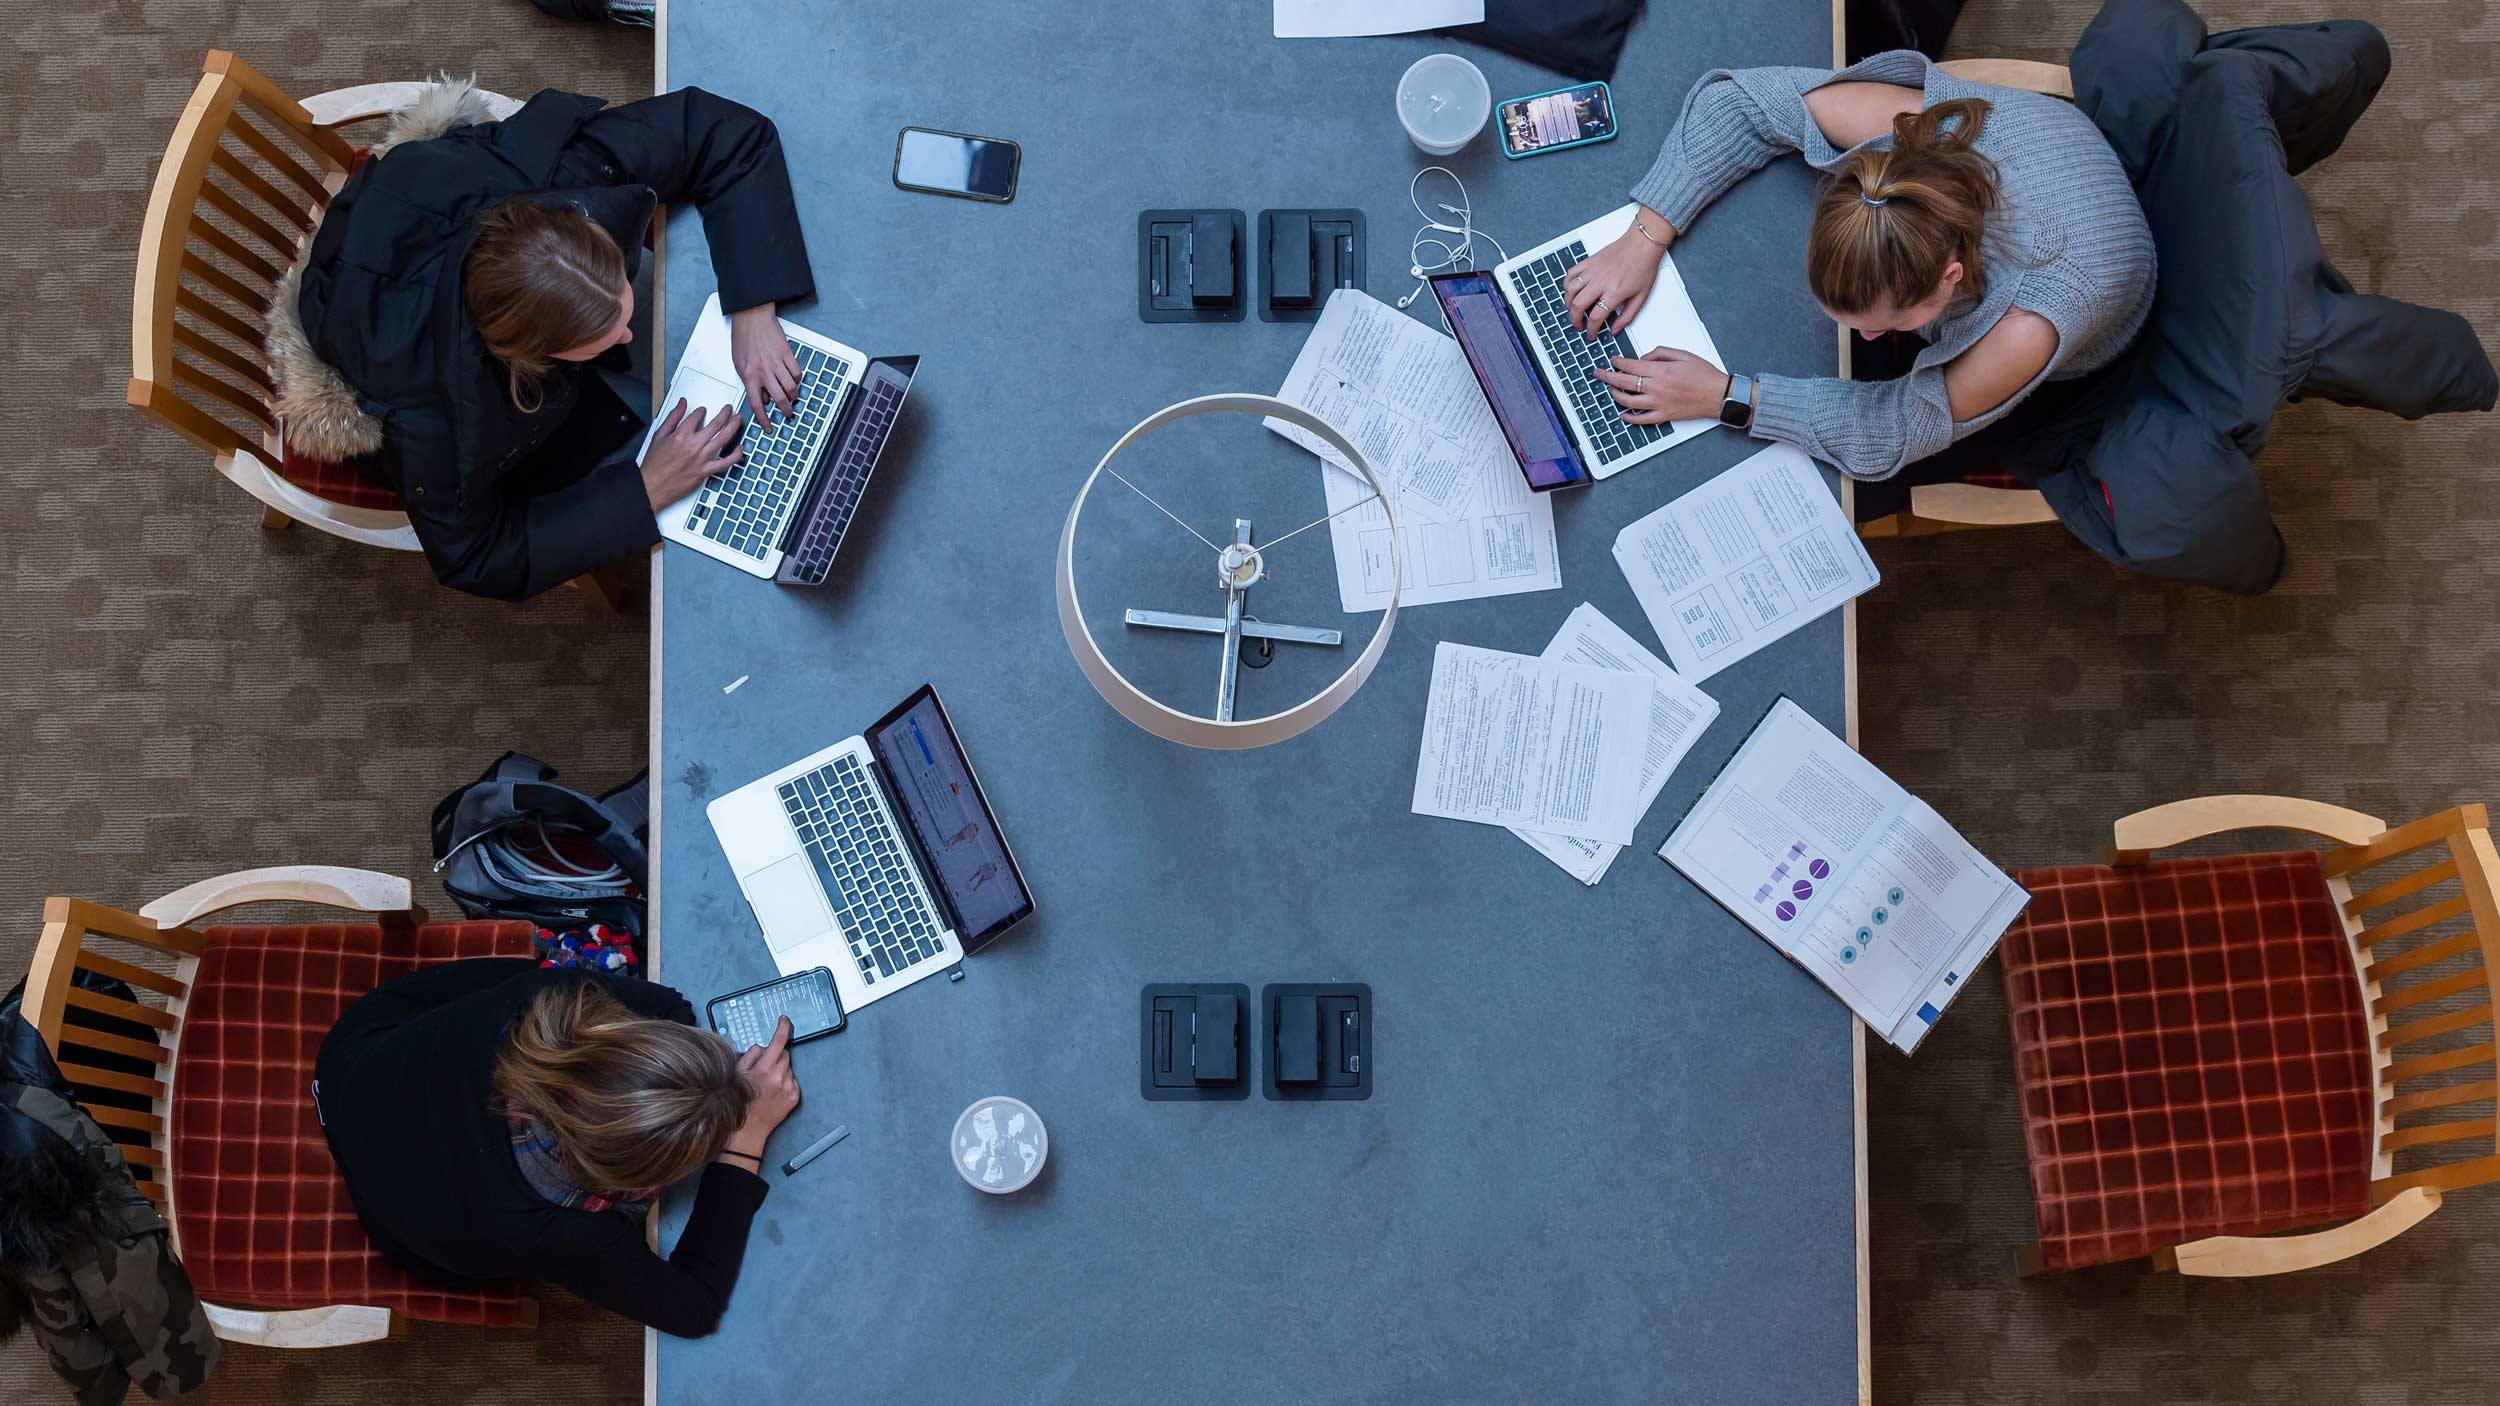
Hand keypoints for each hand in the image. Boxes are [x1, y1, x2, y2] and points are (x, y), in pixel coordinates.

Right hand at [641, 398, 742, 510]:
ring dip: (733, 426)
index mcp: (681, 435)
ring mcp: (701, 458)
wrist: (653, 486)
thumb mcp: (659, 435)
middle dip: (725, 413)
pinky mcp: (705, 471)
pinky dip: (735, 455)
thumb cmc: (654, 464)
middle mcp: (693, 445)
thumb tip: (682, 404)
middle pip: (716, 424)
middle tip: (729, 409)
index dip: (702, 411)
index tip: (704, 410)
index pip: (697, 416)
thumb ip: (672, 417)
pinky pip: (725, 463)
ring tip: (738, 419)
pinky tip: (740, 449)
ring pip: (723, 439)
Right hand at [723, 1017, 799, 1159]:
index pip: (778, 1041)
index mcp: (765, 1068)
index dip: (783, 1028)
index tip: (784, 1020)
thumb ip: (751, 1055)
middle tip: (764, 1069)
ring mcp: (789, 1087)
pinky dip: (785, 1082)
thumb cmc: (740, 1101)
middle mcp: (780, 1076)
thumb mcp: (737, 1074)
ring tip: (767, 1085)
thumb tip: (763, 1047)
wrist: (748, 1129)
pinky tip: (773, 1093)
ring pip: (789, 1068)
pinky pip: (792, 1081)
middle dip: (776, 1057)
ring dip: (780, 1071)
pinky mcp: (795, 1097)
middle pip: (785, 1054)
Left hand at [728, 303, 799, 431]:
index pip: (757, 404)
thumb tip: (763, 395)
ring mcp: (777, 363)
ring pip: (791, 388)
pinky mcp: (787, 354)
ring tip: (792, 397)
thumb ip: (750, 381)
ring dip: (793, 396)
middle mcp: (764, 371)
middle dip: (786, 411)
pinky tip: (794, 379)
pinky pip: (797, 373)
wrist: (752, 317)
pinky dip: (797, 379)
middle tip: (788, 414)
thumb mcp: (739, 363)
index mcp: (749, 375)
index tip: (769, 427)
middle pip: (779, 399)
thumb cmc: (743, 338)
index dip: (764, 419)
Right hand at [1563, 209, 1672, 339]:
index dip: (1591, 330)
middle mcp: (1601, 281)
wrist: (1642, 243)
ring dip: (1568, 304)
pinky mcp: (1589, 261)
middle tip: (1578, 325)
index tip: (1591, 334)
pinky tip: (1571, 290)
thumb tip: (1615, 330)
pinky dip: (1567, 284)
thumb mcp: (1641, 297)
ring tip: (1573, 310)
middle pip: (1577, 305)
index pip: (1596, 317)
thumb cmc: (1644, 266)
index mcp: (1615, 292)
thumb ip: (1627, 316)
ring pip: (1570, 290)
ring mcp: (1593, 270)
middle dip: (1574, 320)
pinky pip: (1571, 274)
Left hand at [1591, 348, 1730, 424]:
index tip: (1612, 360)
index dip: (1618, 362)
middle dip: (1607, 377)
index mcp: (1662, 371)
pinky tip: (1622, 414)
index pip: (1631, 366)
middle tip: (1598, 373)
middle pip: (1624, 383)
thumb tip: (1643, 359)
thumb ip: (1660, 353)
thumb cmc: (1705, 375)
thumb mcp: (1683, 354)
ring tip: (1610, 389)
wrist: (1719, 395)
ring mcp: (1659, 404)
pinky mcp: (1664, 416)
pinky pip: (1641, 420)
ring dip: (1616, 395)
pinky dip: (1629, 418)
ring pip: (1628, 402)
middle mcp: (1657, 388)